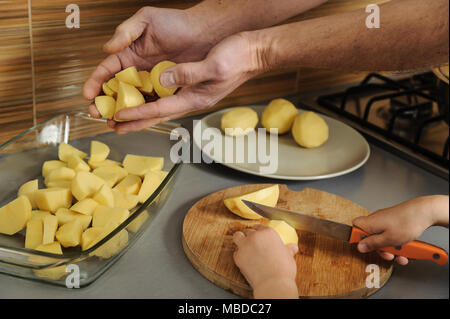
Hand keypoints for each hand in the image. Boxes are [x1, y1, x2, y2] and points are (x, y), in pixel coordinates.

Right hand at [82, 6, 213, 123]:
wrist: (205, 33)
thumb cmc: (177, 22)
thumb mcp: (146, 20)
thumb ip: (125, 32)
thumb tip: (106, 49)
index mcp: (129, 54)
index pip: (107, 70)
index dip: (95, 82)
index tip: (88, 94)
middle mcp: (138, 71)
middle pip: (115, 91)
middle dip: (104, 102)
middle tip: (96, 113)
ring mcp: (152, 83)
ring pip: (133, 101)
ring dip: (120, 113)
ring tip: (111, 123)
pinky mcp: (167, 92)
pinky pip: (153, 105)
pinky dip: (143, 115)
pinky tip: (134, 123)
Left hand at [111, 32, 263, 132]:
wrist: (254, 52)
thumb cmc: (238, 58)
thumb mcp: (214, 65)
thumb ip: (189, 74)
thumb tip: (164, 79)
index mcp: (196, 98)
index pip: (161, 109)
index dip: (138, 113)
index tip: (118, 116)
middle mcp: (192, 99)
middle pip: (157, 115)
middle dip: (134, 122)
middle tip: (112, 126)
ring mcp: (192, 93)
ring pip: (160, 107)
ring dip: (139, 113)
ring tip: (120, 117)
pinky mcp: (192, 85)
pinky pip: (166, 96)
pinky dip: (151, 100)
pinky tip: (141, 97)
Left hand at [232, 225, 298, 298]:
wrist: (273, 283)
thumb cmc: (283, 270)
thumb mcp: (289, 256)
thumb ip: (288, 249)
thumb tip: (293, 247)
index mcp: (268, 232)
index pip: (259, 226)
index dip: (259, 231)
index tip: (259, 236)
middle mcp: (255, 236)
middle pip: (248, 231)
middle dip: (249, 236)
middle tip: (252, 243)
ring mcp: (245, 245)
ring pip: (237, 236)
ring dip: (240, 240)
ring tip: (243, 246)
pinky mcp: (238, 256)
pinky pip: (235, 252)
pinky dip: (239, 254)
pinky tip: (245, 259)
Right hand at [353, 196, 438, 265]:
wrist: (424, 212)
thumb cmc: (406, 222)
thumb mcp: (388, 239)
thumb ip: (372, 244)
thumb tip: (360, 247)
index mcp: (369, 223)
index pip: (354, 229)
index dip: (357, 239)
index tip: (365, 247)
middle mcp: (375, 220)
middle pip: (370, 238)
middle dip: (380, 249)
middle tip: (389, 254)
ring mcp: (384, 221)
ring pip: (382, 238)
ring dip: (392, 249)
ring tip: (402, 254)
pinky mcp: (393, 222)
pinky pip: (391, 235)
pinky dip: (397, 243)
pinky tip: (406, 248)